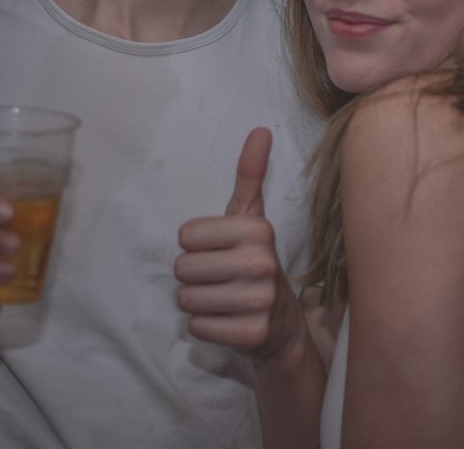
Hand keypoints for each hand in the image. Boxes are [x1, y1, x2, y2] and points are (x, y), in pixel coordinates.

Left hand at [175, 128, 306, 363]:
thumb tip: (260, 129)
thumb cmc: (255, 263)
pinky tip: (227, 321)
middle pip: (182, 268)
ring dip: (198, 302)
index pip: (186, 235)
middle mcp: (260, 263)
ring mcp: (258, 300)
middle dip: (194, 276)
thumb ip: (250, 174)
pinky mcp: (250, 334)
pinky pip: (197, 326)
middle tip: (221, 280)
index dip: (196, 246)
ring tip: (223, 300)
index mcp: (258, 229)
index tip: (221, 251)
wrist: (281, 326)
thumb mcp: (252, 218)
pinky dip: (205, 326)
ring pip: (186, 298)